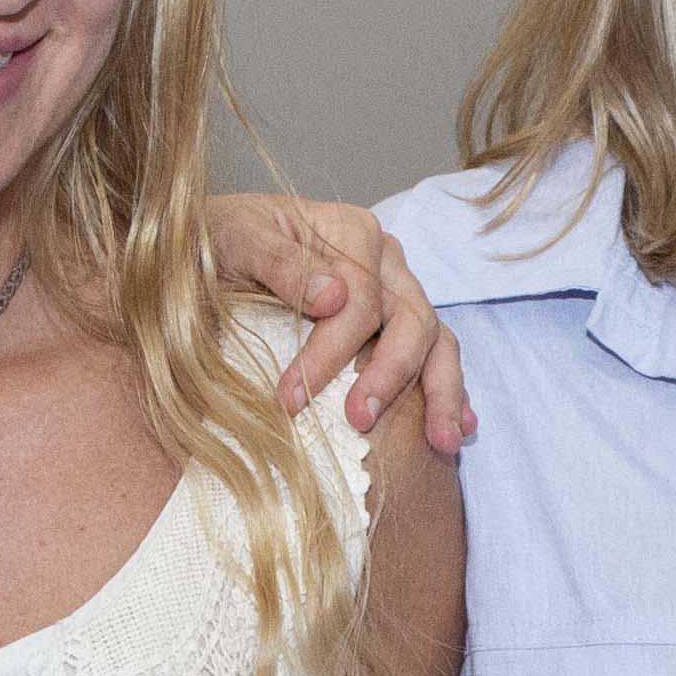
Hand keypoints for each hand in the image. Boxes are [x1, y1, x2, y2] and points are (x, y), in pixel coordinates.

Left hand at [208, 196, 476, 454]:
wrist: (216, 244)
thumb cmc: (222, 242)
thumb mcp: (234, 240)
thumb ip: (279, 261)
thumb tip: (333, 297)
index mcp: (353, 234)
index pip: (359, 300)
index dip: (329, 353)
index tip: (290, 399)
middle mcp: (386, 261)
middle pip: (413, 319)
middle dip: (392, 375)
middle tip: (360, 422)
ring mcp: (398, 292)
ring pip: (437, 340)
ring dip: (442, 393)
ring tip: (441, 441)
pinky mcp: (397, 324)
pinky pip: (436, 355)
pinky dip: (450, 392)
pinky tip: (459, 427)